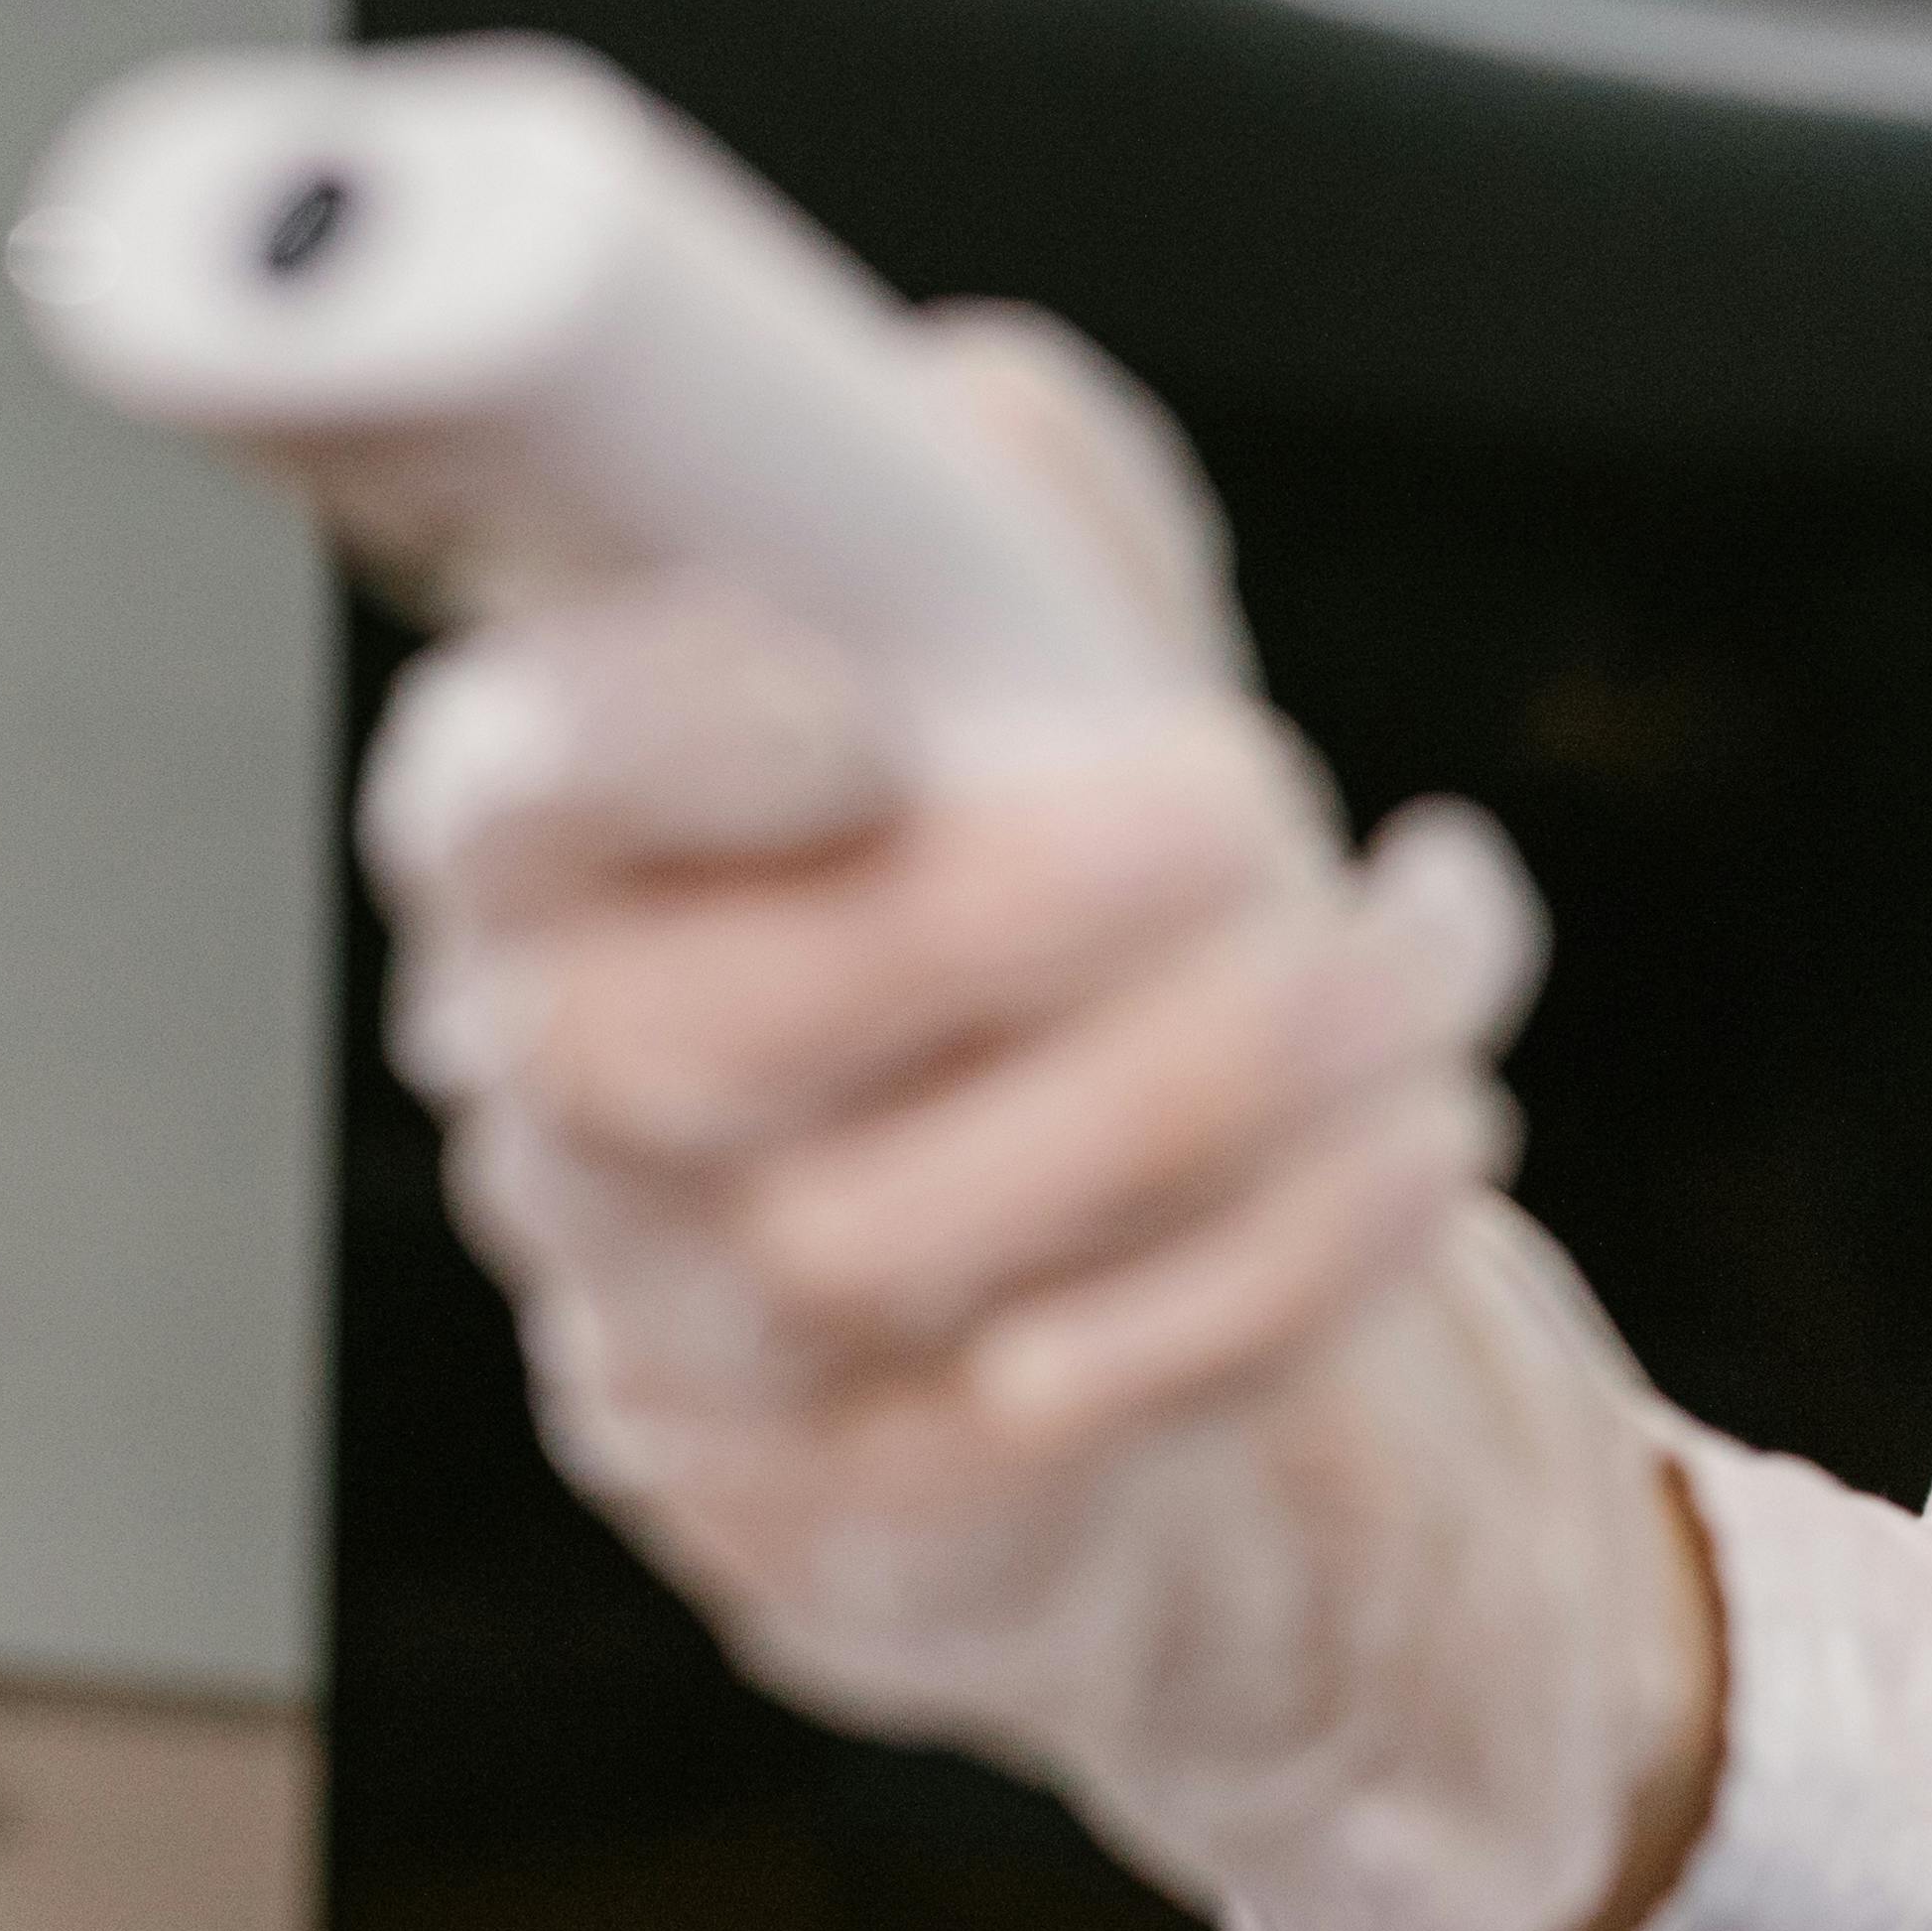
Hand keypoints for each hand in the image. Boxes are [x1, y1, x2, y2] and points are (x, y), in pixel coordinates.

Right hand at [359, 316, 1716, 1930]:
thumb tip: (973, 412)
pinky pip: (1080, 1407)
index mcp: (544, 848)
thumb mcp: (1000, 681)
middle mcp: (563, 1101)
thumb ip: (982, 516)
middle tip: (1241, 807)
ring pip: (913, 1238)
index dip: (646, 742)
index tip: (847, 696)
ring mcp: (688, 1337)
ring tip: (1416, 958)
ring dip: (1242, 1078)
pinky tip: (1429, 1124)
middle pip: (715, 1041)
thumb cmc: (1011, 907)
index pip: (502, 796)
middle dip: (1026, 913)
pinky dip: (1307, 1250)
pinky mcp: (849, 1517)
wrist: (1066, 1270)